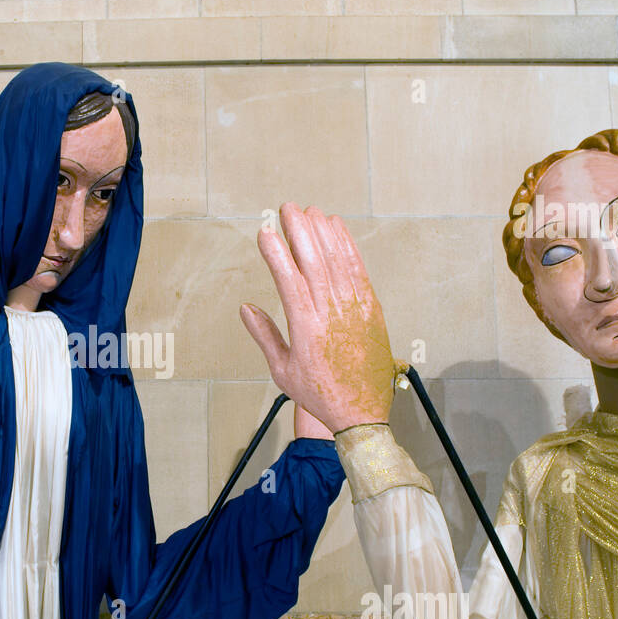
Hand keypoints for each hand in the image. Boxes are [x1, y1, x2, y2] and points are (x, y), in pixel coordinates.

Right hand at [242, 204, 394, 434]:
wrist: (362, 411)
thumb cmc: (320, 394)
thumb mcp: (282, 372)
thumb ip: (265, 336)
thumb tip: (245, 307)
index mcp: (305, 329)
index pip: (288, 280)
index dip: (276, 253)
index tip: (265, 232)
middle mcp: (330, 313)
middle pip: (314, 261)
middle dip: (300, 230)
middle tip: (287, 207)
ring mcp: (354, 308)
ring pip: (337, 260)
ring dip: (322, 232)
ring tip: (310, 211)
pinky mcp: (371, 308)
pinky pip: (358, 269)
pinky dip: (348, 245)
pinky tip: (337, 228)